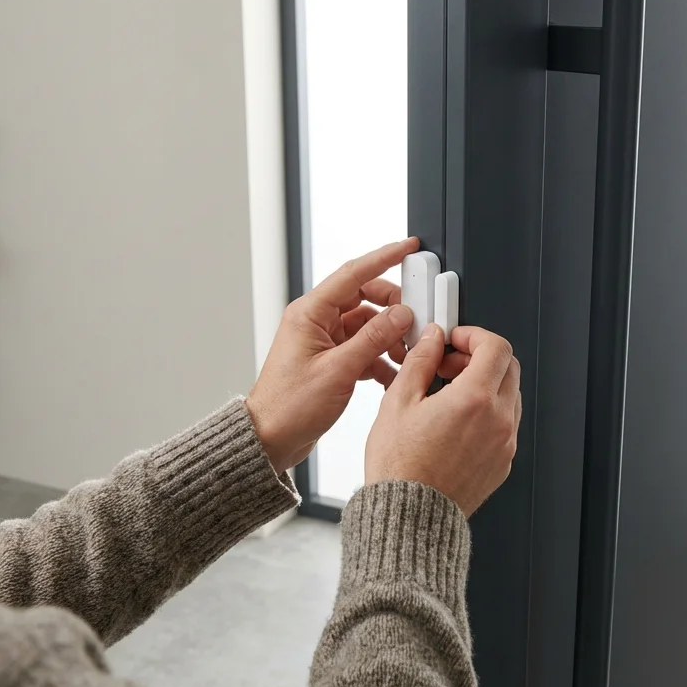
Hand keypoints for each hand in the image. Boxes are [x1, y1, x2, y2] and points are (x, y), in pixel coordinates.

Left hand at [246, 238, 418, 472]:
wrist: (271, 439)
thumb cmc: (288, 406)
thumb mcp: (338, 370)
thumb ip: (372, 339)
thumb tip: (401, 315)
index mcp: (310, 314)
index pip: (353, 273)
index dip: (384, 257)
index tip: (409, 247)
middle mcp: (316, 322)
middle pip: (364, 298)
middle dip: (393, 308)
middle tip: (416, 320)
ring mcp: (324, 342)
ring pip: (368, 325)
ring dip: (389, 338)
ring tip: (407, 355)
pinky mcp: (331, 361)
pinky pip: (363, 349)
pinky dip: (380, 359)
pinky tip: (393, 374)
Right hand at [365, 324, 522, 516]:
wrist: (409, 516)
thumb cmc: (399, 468)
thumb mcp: (398, 402)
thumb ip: (421, 362)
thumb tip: (432, 340)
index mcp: (474, 400)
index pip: (496, 347)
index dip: (474, 335)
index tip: (456, 340)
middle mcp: (497, 421)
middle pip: (508, 367)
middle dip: (480, 357)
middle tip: (449, 365)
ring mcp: (504, 444)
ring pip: (510, 396)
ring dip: (486, 384)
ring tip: (450, 395)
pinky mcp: (503, 463)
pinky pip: (505, 425)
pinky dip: (488, 412)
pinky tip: (457, 421)